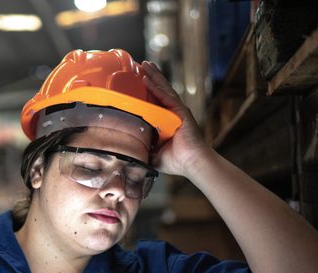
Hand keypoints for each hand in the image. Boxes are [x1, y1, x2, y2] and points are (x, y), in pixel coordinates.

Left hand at [141, 60, 213, 177]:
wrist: (192, 163)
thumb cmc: (176, 161)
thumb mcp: (152, 154)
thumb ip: (141, 150)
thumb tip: (126, 152)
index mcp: (166, 120)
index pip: (154, 101)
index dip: (147, 89)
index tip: (136, 79)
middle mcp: (172, 112)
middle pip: (159, 90)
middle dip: (150, 76)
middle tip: (139, 65)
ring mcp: (177, 110)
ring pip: (162, 88)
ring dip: (152, 75)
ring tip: (143, 64)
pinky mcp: (180, 111)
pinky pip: (165, 96)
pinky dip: (155, 86)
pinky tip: (146, 78)